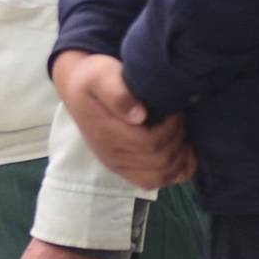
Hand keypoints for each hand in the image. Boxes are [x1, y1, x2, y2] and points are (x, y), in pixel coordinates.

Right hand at [50, 52, 192, 188]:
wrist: (76, 88)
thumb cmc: (93, 79)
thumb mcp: (101, 75)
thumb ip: (117, 94)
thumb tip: (139, 116)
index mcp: (107, 134)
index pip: (150, 143)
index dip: (171, 129)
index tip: (174, 110)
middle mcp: (112, 156)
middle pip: (158, 162)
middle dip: (177, 140)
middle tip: (179, 119)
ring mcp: (118, 166)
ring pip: (158, 178)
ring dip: (178, 159)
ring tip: (180, 135)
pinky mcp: (124, 169)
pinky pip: (154, 182)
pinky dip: (174, 173)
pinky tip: (182, 155)